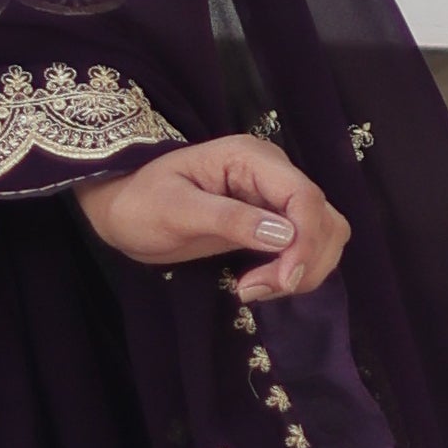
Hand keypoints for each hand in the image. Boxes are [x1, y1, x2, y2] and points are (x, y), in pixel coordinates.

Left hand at [77, 133, 347, 303]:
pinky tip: (259, 284)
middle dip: (305, 260)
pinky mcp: (270, 224)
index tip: (283, 279)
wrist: (123, 212)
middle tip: (258, 290)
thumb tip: (283, 236)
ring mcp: (273, 199)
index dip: (307, 240)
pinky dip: (293, 272)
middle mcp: (271, 174)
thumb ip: (228, 219)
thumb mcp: (176, 210)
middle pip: (323, 218)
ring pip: (323, 236)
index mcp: (250, 158)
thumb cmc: (140, 203)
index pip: (305, 196)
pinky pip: (304, 248)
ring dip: (303, 270)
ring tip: (254, 289)